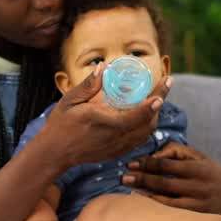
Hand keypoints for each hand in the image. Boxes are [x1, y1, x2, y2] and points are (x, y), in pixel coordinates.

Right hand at [40, 64, 172, 170]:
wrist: (55, 153)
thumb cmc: (60, 124)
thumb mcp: (69, 101)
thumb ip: (87, 85)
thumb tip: (103, 67)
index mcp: (104, 122)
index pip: (135, 115)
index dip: (153, 103)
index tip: (164, 88)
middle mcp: (115, 137)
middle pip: (148, 122)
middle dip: (159, 103)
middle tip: (164, 84)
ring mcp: (118, 147)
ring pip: (147, 132)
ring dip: (155, 114)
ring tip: (157, 96)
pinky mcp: (118, 152)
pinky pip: (140, 139)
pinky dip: (147, 125)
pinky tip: (146, 113)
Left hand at [123, 143, 220, 214]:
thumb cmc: (209, 171)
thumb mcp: (198, 156)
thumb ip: (176, 152)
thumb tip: (155, 156)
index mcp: (197, 168)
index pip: (167, 166)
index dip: (147, 164)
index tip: (131, 164)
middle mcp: (198, 186)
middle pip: (164, 183)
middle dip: (142, 179)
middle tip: (124, 177)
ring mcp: (198, 203)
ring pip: (167, 201)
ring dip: (146, 196)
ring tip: (129, 192)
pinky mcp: (197, 217)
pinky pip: (173, 214)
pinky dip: (157, 209)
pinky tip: (144, 206)